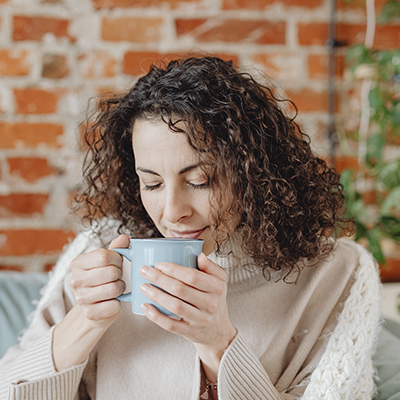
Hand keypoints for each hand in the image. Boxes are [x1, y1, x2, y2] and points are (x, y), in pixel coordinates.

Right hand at [69, 234, 128, 327]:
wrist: (95, 305)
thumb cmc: (103, 279)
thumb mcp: (108, 261)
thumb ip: (116, 248)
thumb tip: (124, 238)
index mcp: (78, 263)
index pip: (104, 256)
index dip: (117, 259)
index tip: (117, 263)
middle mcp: (75, 280)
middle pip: (111, 272)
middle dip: (119, 275)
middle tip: (116, 277)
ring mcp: (81, 298)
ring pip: (113, 289)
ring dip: (120, 288)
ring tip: (116, 288)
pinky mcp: (90, 313)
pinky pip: (113, 305)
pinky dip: (118, 303)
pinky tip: (112, 300)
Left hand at [139, 253, 236, 379]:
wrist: (218, 330)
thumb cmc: (214, 299)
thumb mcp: (219, 281)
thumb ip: (210, 267)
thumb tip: (200, 255)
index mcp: (217, 287)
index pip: (193, 276)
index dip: (174, 269)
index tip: (159, 264)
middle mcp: (210, 304)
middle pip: (181, 290)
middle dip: (160, 279)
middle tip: (145, 271)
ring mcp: (200, 319)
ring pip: (175, 306)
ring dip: (156, 295)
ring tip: (143, 286)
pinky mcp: (190, 332)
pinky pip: (171, 325)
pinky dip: (156, 316)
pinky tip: (146, 306)